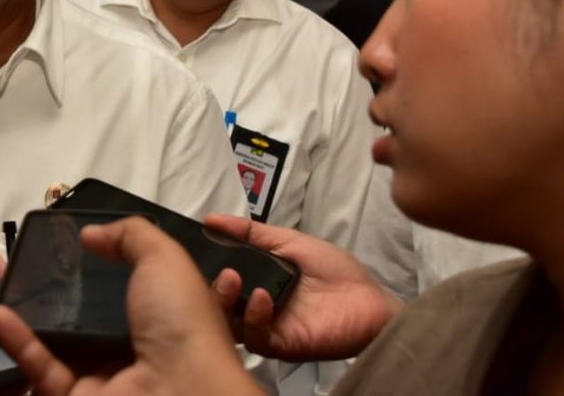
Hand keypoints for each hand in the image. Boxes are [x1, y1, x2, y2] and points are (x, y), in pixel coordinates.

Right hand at [0, 217, 262, 395]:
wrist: (182, 393)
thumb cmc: (181, 323)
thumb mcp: (165, 260)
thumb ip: (130, 236)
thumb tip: (90, 233)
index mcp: (157, 314)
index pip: (118, 286)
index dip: (86, 264)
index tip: (56, 244)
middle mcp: (128, 345)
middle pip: (76, 313)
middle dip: (41, 288)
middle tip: (10, 263)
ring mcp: (99, 375)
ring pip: (50, 340)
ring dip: (17, 314)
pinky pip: (39, 365)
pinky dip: (13, 340)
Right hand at [204, 213, 401, 361]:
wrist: (370, 300)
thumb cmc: (336, 272)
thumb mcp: (289, 241)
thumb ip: (251, 232)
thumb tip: (211, 218)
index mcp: (254, 283)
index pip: (219, 279)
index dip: (204, 269)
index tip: (193, 252)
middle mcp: (255, 307)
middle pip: (218, 303)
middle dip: (211, 287)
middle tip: (217, 270)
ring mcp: (267, 328)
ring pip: (230, 324)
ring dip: (226, 302)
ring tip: (232, 279)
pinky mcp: (282, 345)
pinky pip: (257, 339)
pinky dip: (255, 319)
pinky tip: (263, 299)